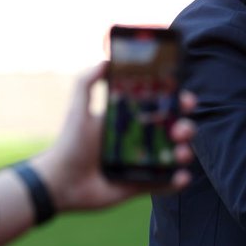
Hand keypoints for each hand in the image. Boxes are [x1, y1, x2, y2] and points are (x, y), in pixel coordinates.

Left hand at [35, 63, 196, 212]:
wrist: (60, 182)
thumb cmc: (70, 144)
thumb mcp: (78, 110)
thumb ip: (86, 82)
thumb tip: (106, 60)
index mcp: (132, 120)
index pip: (162, 107)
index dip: (178, 102)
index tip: (185, 99)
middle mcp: (142, 140)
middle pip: (175, 130)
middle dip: (186, 127)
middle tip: (179, 130)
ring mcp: (145, 164)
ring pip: (176, 156)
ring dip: (186, 152)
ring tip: (181, 154)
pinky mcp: (143, 185)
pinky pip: (166, 183)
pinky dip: (178, 180)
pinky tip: (181, 177)